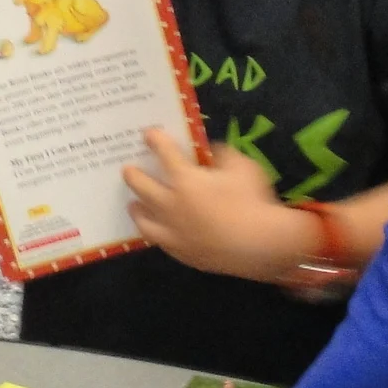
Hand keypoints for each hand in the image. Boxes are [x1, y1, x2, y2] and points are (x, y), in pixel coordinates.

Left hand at [122, 128, 313, 283]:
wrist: (260, 246)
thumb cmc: (253, 201)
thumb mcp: (242, 166)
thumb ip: (223, 155)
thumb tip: (213, 153)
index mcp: (184, 179)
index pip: (164, 153)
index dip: (155, 141)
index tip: (149, 134)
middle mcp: (171, 205)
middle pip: (142, 187)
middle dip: (133, 175)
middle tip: (127, 169)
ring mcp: (173, 232)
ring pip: (144, 219)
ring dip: (136, 208)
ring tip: (133, 204)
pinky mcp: (182, 253)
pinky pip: (159, 242)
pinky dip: (154, 233)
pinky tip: (156, 230)